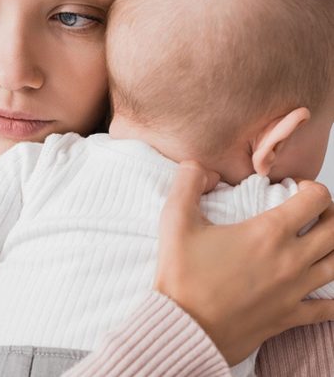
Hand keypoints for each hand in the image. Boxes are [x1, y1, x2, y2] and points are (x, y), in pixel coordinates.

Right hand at [154, 161, 333, 365]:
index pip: (316, 199)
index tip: (295, 189)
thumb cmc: (181, 275)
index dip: (312, 187)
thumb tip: (201, 166)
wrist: (182, 327)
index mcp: (268, 233)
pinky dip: (332, 296)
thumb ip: (188, 181)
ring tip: (317, 241)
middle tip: (310, 210)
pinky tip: (323, 289)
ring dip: (333, 247)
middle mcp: (290, 260)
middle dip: (329, 213)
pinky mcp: (289, 317)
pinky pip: (328, 308)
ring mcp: (294, 292)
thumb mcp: (175, 219)